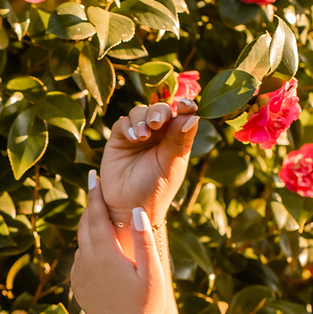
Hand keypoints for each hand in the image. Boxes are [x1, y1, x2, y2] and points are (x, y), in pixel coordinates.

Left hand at [70, 170, 165, 313]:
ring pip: (81, 242)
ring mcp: (79, 275)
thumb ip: (144, 239)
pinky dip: (87, 247)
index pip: (96, 215)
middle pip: (84, 225)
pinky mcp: (78, 286)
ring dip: (88, 226)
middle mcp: (86, 261)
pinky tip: (97, 246)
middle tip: (93, 187)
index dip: (94, 194)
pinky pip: (80, 259)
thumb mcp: (152, 272)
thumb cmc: (146, 307)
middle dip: (89, 206)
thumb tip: (136, 209)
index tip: (92, 176)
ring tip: (98, 214)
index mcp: (104, 254)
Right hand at [100, 99, 199, 223]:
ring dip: (142, 118)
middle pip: (160, 110)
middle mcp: (158, 134)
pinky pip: (123, 123)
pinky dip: (128, 126)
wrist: (130, 207)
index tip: (185, 106)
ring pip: (141, 112)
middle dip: (159, 111)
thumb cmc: (156, 190)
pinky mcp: (119, 139)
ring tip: (143, 136)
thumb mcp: (170, 165)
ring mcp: (138, 135)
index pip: (183, 116)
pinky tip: (133, 138)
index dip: (184, 107)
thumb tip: (192, 115)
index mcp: (176, 139)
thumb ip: (178, 140)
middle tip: (157, 122)